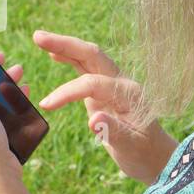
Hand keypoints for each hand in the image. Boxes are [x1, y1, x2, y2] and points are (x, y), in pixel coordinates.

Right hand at [33, 30, 176, 184]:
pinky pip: (86, 69)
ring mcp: (113, 84)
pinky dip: (70, 59)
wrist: (155, 156)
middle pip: (92, 56)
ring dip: (65, 47)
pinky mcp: (104, 90)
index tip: (46, 106)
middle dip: (66, 45)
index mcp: (128, 94)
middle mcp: (121, 83)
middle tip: (38, 37)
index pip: (92, 84)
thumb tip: (93, 121)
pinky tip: (54, 54)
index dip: (67, 92)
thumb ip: (113, 131)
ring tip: (40, 38)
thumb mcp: (131, 147)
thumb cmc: (144, 153)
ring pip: (88, 58)